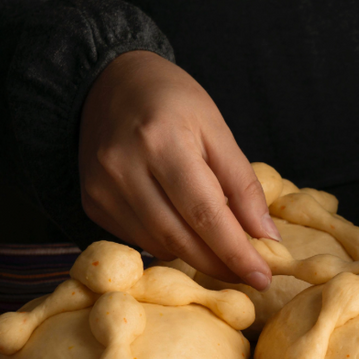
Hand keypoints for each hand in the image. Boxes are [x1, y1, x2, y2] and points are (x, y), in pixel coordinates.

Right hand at [78, 50, 278, 287]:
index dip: (236, 251)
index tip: (262, 277)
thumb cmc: (172, 101)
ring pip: (159, 245)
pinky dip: (168, 243)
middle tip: (249, 274)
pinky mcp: (92, 201)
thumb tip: (266, 236)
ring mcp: (103, 188)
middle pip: (180, 237)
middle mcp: (124, 167)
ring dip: (196, 255)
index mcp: (162, 141)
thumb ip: (242, 184)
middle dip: (219, 263)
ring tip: (220, 248)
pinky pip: (139, 239)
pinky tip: (182, 228)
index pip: (206, 213)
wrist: (108, 82)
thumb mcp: (216, 129)